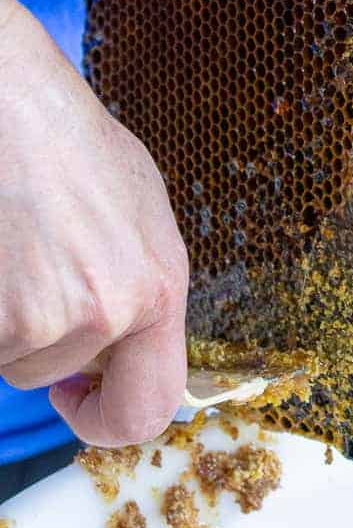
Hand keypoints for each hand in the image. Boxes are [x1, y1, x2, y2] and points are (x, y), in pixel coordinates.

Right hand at [0, 0, 188, 445]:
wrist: (15, 109)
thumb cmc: (71, 147)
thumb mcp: (140, 218)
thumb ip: (140, 291)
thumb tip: (122, 344)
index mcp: (160, 287)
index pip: (151, 409)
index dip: (110, 418)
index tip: (82, 395)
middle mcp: (114, 310)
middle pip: (62, 382)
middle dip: (46, 361)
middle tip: (34, 308)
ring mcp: (51, 316)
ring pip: (15, 358)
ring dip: (10, 319)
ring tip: (18, 248)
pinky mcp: (2, 317)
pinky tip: (2, 250)